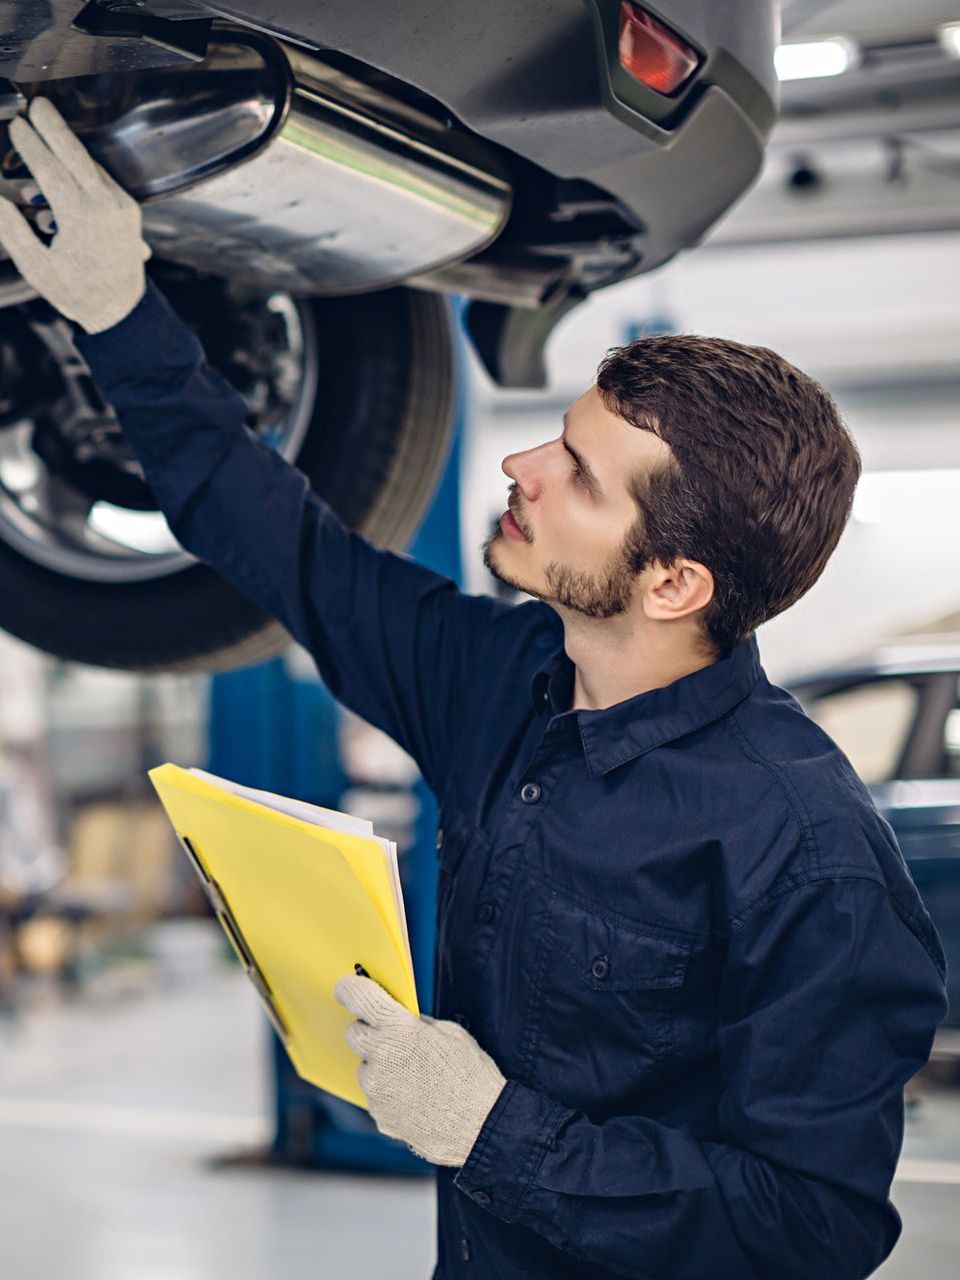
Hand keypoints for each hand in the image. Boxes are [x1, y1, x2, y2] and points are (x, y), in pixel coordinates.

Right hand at [0, 97, 151, 333]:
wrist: (122, 310)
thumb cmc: (77, 292)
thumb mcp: (37, 267)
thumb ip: (12, 230)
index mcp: (81, 218)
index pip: (50, 169)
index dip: (30, 145)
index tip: (16, 125)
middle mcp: (105, 206)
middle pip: (75, 154)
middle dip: (53, 126)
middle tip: (36, 104)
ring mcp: (121, 206)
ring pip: (91, 163)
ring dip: (67, 144)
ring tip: (45, 124)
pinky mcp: (129, 209)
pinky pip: (103, 177)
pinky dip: (82, 165)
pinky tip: (65, 159)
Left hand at [334, 972, 506, 1166]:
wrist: (480, 1127)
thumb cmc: (472, 1077)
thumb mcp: (452, 1034)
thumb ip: (420, 1024)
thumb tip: (405, 1022)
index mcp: (400, 1030)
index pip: (361, 999)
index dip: (349, 988)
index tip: (346, 987)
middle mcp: (382, 1058)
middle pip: (353, 1034)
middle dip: (368, 1030)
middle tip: (391, 1037)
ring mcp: (377, 1090)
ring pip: (365, 1068)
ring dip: (381, 1067)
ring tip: (413, 1077)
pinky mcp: (379, 1115)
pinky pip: (375, 1096)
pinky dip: (389, 1093)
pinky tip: (415, 1098)